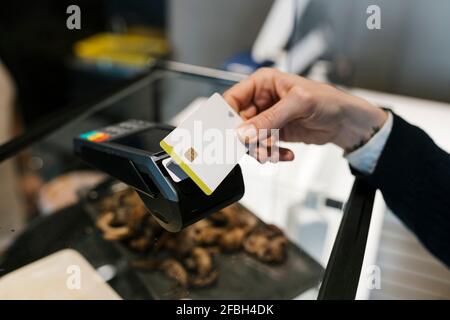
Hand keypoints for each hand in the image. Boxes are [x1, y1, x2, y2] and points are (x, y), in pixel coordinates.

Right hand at [223, 68, 387, 161]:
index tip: (227, 133)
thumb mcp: (298, 104)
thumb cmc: (329, 100)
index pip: (233, 98)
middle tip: (253, 148)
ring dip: (259, 149)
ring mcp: (267, 119)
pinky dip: (272, 154)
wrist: (346, 122)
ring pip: (248, 139)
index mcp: (263, 83)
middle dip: (244, 138)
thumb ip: (269, 119)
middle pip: (238, 122)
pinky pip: (263, 148)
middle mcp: (262, 100)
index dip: (226, 116)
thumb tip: (243, 132)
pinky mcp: (274, 134)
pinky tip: (286, 154)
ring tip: (273, 153)